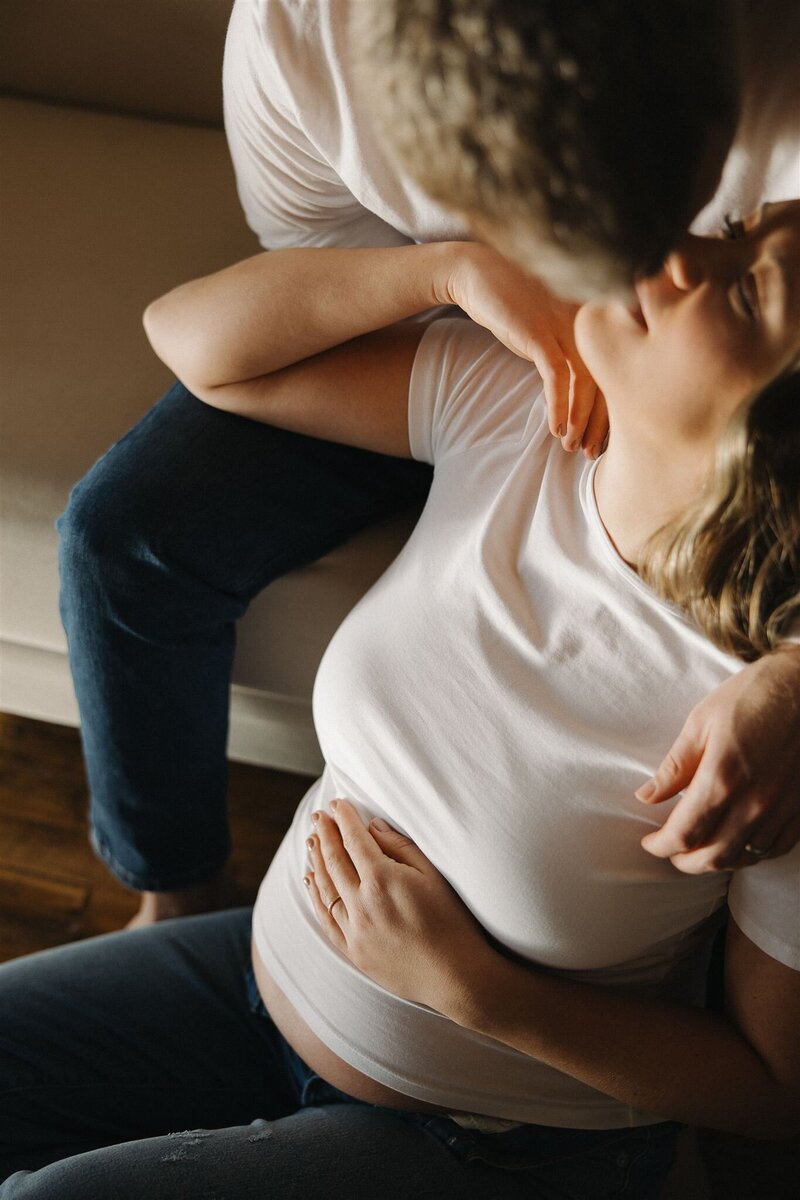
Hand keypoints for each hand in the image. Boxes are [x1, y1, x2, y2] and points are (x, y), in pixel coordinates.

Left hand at [303, 799, 488, 1012]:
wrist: (456, 977)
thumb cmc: (453, 921)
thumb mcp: (434, 875)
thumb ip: (401, 847)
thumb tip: (373, 827)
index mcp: (383, 879)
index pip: (355, 840)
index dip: (344, 819)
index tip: (337, 803)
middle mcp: (362, 903)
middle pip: (335, 860)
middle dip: (325, 834)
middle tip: (319, 816)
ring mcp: (355, 930)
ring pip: (326, 888)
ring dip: (317, 860)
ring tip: (312, 841)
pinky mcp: (354, 952)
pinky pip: (326, 919)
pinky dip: (316, 896)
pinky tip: (312, 881)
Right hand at [440, 242, 607, 456]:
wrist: (479, 273)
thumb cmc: (517, 301)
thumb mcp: (553, 324)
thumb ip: (572, 348)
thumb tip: (583, 389)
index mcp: (600, 316)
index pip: (617, 368)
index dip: (613, 407)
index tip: (605, 436)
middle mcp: (590, 319)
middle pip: (608, 378)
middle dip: (600, 421)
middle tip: (595, 451)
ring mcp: (566, 324)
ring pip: (586, 381)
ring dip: (580, 420)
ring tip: (574, 446)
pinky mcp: (540, 332)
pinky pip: (557, 377)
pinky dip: (559, 406)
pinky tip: (556, 428)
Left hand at [637, 645, 799, 872]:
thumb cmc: (753, 696)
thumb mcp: (701, 722)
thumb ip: (674, 766)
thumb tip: (647, 796)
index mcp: (722, 779)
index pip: (684, 835)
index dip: (660, 845)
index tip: (649, 842)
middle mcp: (754, 803)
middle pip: (713, 858)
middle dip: (684, 861)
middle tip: (669, 849)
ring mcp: (782, 810)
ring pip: (743, 858)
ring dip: (716, 861)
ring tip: (698, 849)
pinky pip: (773, 849)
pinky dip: (749, 854)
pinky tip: (736, 843)